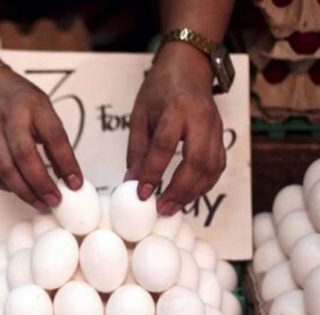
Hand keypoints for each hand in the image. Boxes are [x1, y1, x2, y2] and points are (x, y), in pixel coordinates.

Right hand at [0, 67, 82, 208]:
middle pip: (25, 157)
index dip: (66, 163)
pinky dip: (9, 188)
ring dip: (25, 192)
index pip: (54, 137)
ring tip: (41, 203)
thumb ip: (54, 138)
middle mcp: (11, 119)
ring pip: (6, 170)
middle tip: (55, 200)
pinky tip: (21, 191)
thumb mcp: (43, 108)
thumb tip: (67, 174)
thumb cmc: (18, 99)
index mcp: (34, 107)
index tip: (75, 183)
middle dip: (42, 184)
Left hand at [125, 42, 225, 215]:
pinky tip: (189, 195)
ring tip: (173, 207)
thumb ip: (137, 150)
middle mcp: (201, 119)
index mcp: (176, 109)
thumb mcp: (140, 115)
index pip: (165, 145)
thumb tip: (132, 182)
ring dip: (193, 192)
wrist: (190, 66)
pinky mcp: (222, 135)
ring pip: (212, 167)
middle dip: (179, 190)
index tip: (141, 194)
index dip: (153, 172)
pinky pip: (218, 165)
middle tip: (162, 209)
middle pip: (197, 161)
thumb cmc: (160, 89)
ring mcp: (216, 127)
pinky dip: (205, 184)